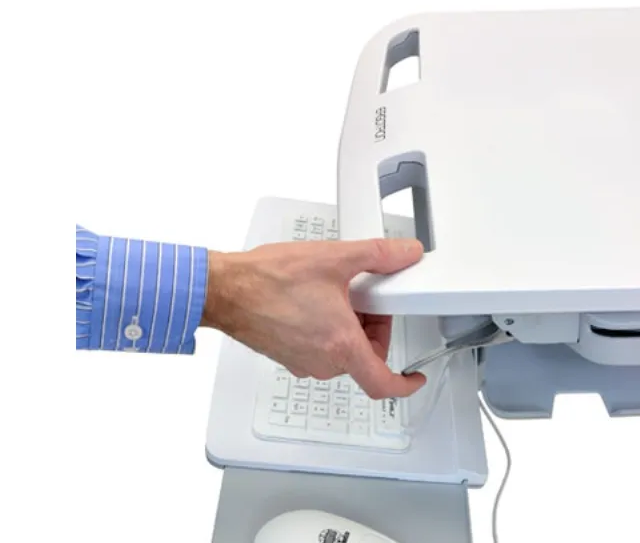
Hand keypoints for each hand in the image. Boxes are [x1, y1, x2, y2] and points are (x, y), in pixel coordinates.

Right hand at [200, 238, 426, 398]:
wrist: (225, 289)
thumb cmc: (267, 280)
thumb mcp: (334, 258)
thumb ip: (378, 255)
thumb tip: (404, 253)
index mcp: (340, 346)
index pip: (383, 383)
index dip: (405, 384)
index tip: (414, 377)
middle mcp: (322, 362)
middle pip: (365, 358)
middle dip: (373, 329)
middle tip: (366, 298)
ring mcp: (302, 362)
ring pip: (342, 353)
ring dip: (349, 327)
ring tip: (335, 292)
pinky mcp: (286, 356)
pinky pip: (319, 350)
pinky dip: (327, 330)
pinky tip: (315, 299)